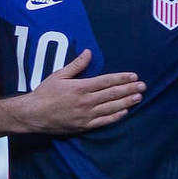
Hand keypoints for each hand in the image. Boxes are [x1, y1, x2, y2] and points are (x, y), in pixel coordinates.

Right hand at [14, 51, 145, 133]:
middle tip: (143, 86)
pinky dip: (116, 116)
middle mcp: (86, 101)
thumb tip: (89, 52)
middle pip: (113, 94)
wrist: (34, 115)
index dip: (122, 78)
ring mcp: (86, 115)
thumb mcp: (58, 75)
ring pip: (111, 107)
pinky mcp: (84, 125)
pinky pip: (104, 121)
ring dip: (127, 102)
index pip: (107, 81)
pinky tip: (125, 112)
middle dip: (129, 89)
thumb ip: (76, 65)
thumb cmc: (45, 93)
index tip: (134, 76)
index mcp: (81, 87)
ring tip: (139, 97)